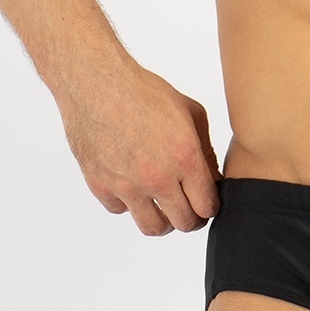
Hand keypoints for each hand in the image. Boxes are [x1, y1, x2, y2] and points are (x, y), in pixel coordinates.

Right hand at [53, 61, 220, 234]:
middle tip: (190, 207)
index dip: (211, 206)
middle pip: (184, 223)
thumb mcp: (190, 112)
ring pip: (153, 227)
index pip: (207, 206)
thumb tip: (211, 178)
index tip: (207, 200)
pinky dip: (128, 202)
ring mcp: (127, 186)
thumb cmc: (143, 92)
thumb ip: (205, 149)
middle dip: (192, 217)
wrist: (97, 83)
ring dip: (163, 220)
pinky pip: (121, 210)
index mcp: (185, 157)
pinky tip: (132, 183)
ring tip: (164, 204)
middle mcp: (157, 177)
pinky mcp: (101, 186)